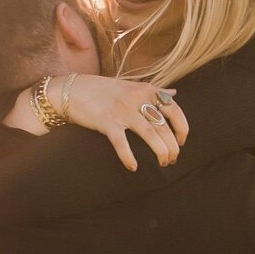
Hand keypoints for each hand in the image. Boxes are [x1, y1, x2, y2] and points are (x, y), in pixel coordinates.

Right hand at [56, 74, 189, 171]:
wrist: (72, 89)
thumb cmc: (104, 90)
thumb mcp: (132, 85)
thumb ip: (154, 91)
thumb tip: (175, 94)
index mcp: (146, 90)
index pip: (175, 110)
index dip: (182, 128)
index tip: (182, 141)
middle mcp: (137, 99)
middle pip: (164, 127)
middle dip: (172, 147)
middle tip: (172, 159)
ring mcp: (122, 110)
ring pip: (151, 135)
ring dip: (161, 153)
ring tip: (163, 163)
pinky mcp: (107, 122)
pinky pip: (122, 143)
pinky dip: (129, 157)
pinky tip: (133, 167)